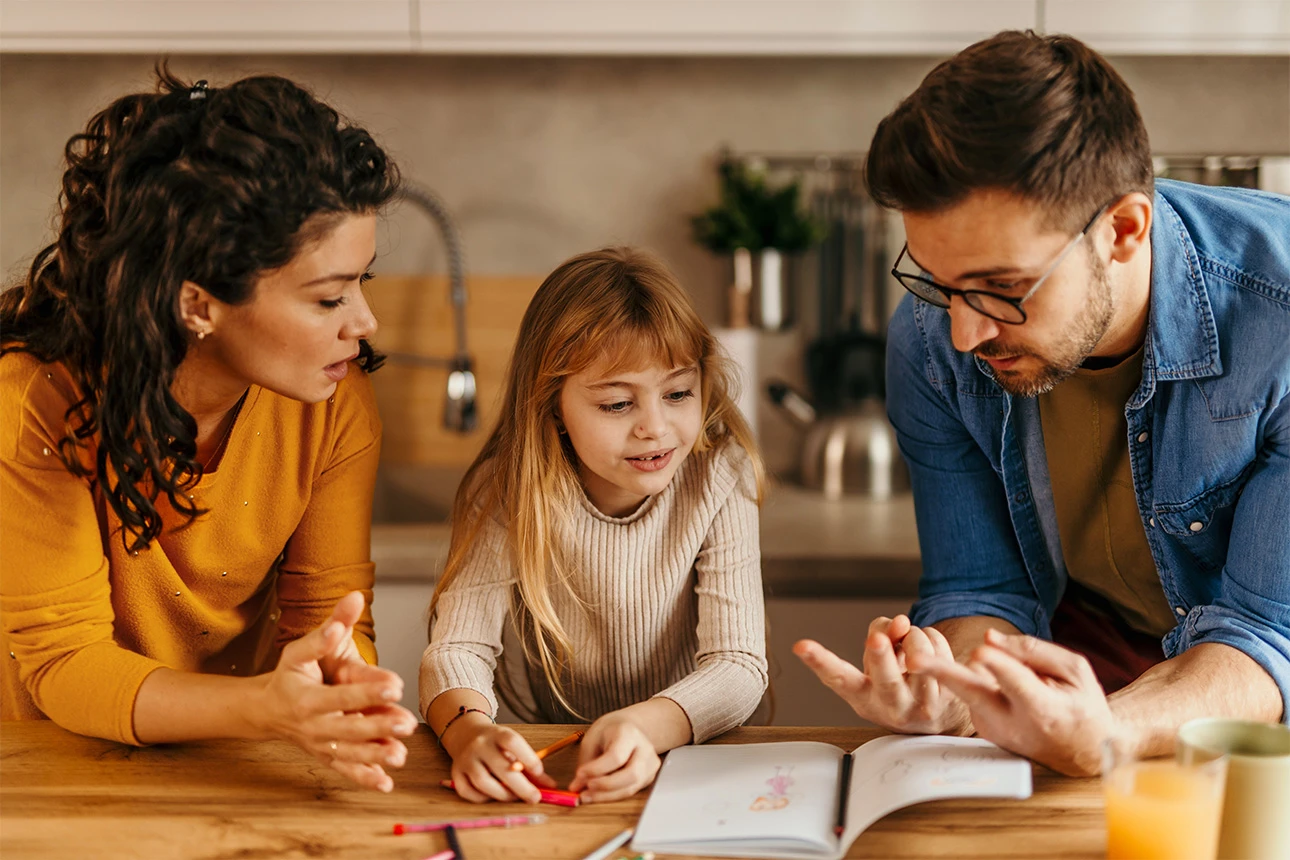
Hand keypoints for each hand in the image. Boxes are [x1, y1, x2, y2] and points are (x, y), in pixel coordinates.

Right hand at [256, 592, 417, 791]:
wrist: (264, 710)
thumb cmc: (287, 676)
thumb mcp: (299, 650)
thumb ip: (327, 629)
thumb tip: (353, 600)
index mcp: (308, 699)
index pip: (342, 696)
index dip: (367, 692)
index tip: (395, 685)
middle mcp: (314, 726)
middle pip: (349, 729)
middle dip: (379, 727)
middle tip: (407, 723)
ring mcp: (320, 745)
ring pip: (350, 754)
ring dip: (375, 756)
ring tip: (401, 755)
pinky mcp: (325, 757)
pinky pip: (345, 770)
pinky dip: (364, 779)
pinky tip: (386, 783)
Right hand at [444, 721, 557, 803]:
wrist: (466, 734)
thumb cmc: (496, 743)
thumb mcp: (513, 745)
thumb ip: (530, 763)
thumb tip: (549, 785)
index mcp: (497, 733)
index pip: (513, 742)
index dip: (528, 758)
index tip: (540, 773)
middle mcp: (479, 745)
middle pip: (500, 767)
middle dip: (521, 787)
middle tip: (535, 797)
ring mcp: (465, 759)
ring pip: (483, 782)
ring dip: (503, 795)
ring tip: (515, 797)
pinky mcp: (455, 773)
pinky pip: (469, 792)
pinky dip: (483, 798)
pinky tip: (494, 796)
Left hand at [568, 711, 661, 802]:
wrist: (627, 729)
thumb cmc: (608, 733)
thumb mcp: (592, 740)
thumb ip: (585, 763)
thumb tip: (577, 787)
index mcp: (629, 733)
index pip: (616, 756)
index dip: (597, 769)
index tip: (579, 775)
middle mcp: (645, 748)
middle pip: (631, 774)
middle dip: (605, 786)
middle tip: (584, 791)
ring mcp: (651, 764)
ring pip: (631, 787)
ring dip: (606, 796)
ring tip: (587, 796)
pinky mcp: (649, 777)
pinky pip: (630, 791)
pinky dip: (612, 796)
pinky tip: (598, 794)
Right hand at [794, 615, 970, 734]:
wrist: (941, 720)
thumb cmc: (898, 684)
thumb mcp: (878, 663)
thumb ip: (881, 635)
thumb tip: (899, 623)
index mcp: (862, 697)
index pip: (837, 678)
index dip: (819, 661)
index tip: (801, 646)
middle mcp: (890, 706)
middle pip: (885, 678)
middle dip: (880, 656)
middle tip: (877, 640)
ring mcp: (921, 706)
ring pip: (918, 648)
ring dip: (913, 634)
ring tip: (911, 647)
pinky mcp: (948, 699)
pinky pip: (940, 648)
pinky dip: (933, 639)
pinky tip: (932, 656)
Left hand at [906, 628, 1115, 775]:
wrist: (1084, 752)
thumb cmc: (1081, 705)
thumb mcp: (1075, 671)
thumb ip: (1033, 651)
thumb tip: (989, 638)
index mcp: (1043, 710)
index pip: (1018, 683)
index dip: (999, 666)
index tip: (980, 652)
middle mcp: (1013, 724)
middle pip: (973, 692)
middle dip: (941, 673)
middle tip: (912, 659)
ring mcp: (994, 730)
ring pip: (974, 684)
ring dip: (983, 670)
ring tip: (1030, 684)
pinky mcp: (982, 729)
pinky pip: (976, 691)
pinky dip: (987, 682)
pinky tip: (1014, 694)